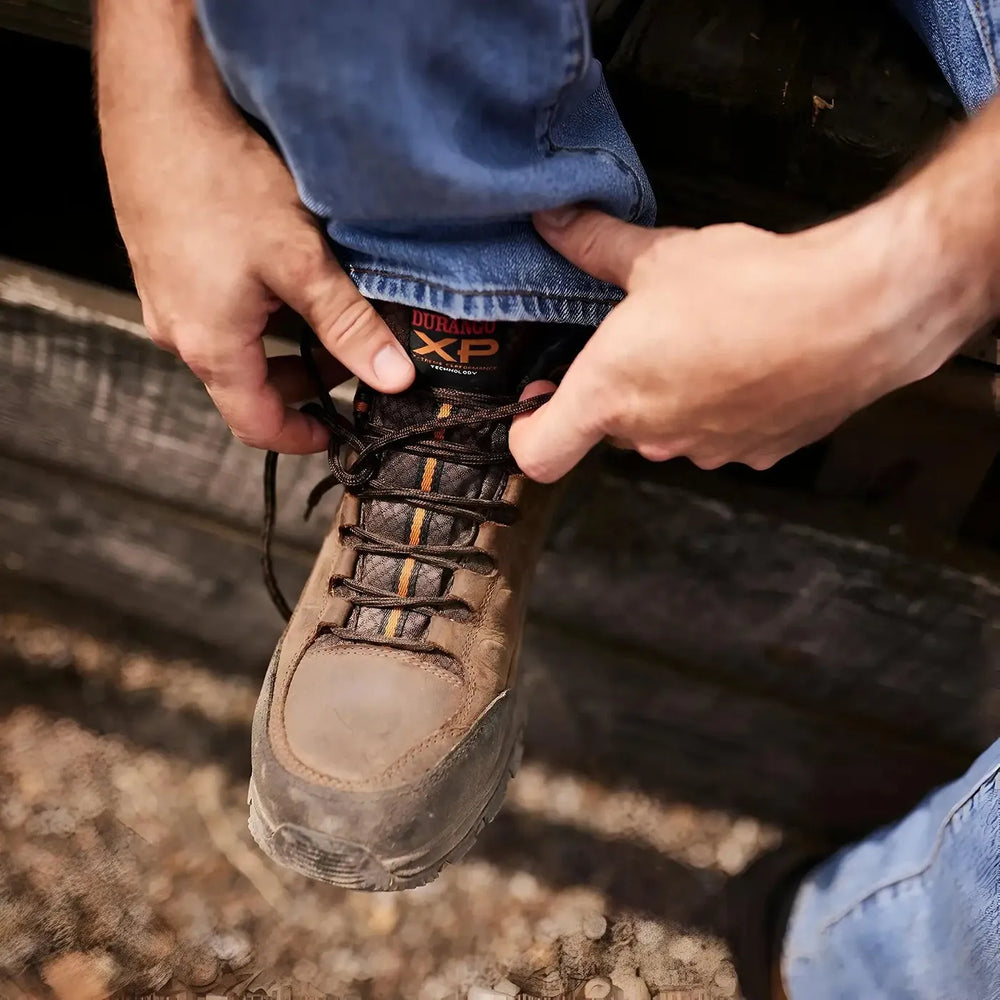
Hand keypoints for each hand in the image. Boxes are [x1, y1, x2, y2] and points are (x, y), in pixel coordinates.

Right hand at [95, 1, 413, 453]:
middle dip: (304, 382)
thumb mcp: (301, 263)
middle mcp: (179, 332)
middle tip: (349, 360)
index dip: (301, 438)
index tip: (336, 432)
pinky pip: (217, 311)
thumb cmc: (218, 181)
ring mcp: (167, 298)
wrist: (159, 106)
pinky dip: (259, 313)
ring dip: (284, 344)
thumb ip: (350, 326)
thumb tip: (393, 377)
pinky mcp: (166, 266)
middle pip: (249, 386)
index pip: (257, 426)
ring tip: (328, 313)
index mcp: (210, 347)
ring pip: (236, 347)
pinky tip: (287, 277)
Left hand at [510, 205, 971, 480]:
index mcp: (610, 395)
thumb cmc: (750, 285)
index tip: (538, 400)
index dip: (528, 431)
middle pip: (610, 430)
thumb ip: (597, 244)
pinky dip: (723, 407)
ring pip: (669, 431)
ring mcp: (707, 450)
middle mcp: (652, 436)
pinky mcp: (758, 454)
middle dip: (617, 391)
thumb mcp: (660, 255)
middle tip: (640, 338)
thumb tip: (553, 220)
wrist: (858, 313)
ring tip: (706, 340)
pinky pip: (721, 434)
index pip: (539, 452)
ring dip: (673, 397)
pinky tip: (749, 363)